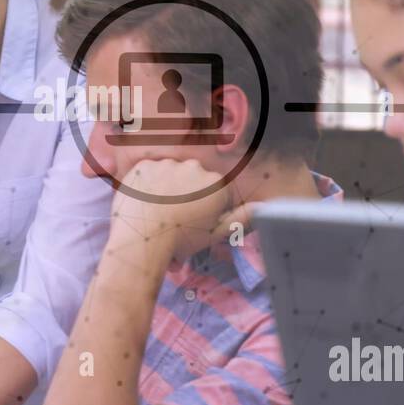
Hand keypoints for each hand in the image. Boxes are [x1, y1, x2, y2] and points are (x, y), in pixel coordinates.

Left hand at [110, 158, 232, 263]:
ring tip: (156, 212)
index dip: (205, 208)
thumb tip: (261, 207)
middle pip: (193, 179)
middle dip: (187, 194)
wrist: (142, 239)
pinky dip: (147, 184)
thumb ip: (239, 218)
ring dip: (167, 187)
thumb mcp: (214, 234)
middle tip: (173, 218)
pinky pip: (149, 172)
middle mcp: (195, 167)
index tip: (194, 223)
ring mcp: (169, 164)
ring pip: (171, 173)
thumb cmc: (181, 240)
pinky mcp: (146, 164)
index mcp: (216, 183)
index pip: (215, 191)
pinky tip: (143, 202)